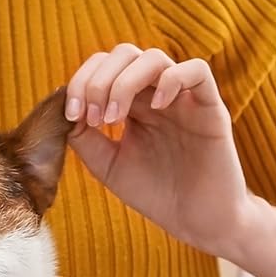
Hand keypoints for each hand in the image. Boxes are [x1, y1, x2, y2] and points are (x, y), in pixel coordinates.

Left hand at [64, 45, 250, 256]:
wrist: (196, 222)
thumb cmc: (155, 194)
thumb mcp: (107, 165)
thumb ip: (83, 138)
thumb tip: (64, 111)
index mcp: (132, 103)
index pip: (103, 67)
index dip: (82, 81)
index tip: (72, 115)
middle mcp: (156, 94)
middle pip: (124, 54)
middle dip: (99, 80)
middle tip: (93, 117)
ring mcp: (183, 99)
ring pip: (155, 57)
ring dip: (125, 81)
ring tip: (115, 117)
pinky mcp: (211, 108)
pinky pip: (198, 70)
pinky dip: (172, 79)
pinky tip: (157, 107)